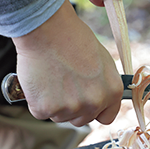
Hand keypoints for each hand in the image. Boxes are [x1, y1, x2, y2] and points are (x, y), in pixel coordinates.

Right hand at [12, 0, 122, 126]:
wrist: (47, 28)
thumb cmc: (73, 38)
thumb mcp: (101, 60)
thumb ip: (103, 84)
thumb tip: (99, 97)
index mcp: (112, 92)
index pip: (106, 117)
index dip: (94, 110)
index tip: (85, 102)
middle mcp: (94, 103)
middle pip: (81, 120)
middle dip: (72, 107)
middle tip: (63, 84)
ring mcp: (70, 108)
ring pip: (60, 117)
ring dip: (54, 104)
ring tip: (51, 77)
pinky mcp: (46, 108)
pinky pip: (40, 112)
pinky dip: (37, 100)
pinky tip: (40, 80)